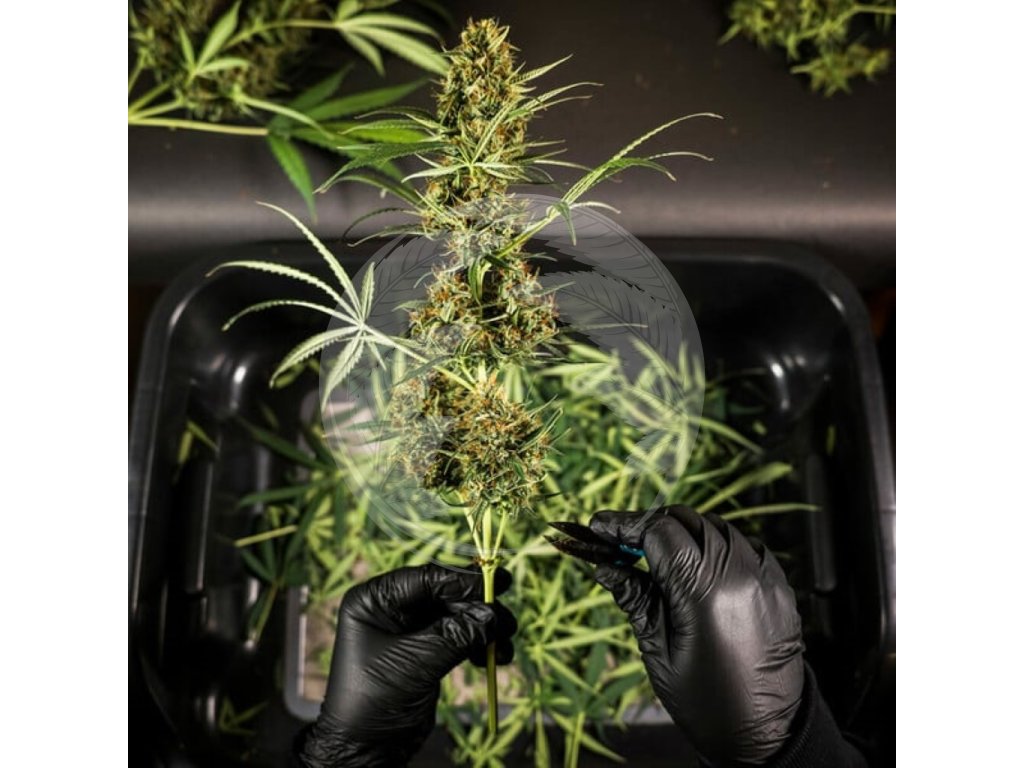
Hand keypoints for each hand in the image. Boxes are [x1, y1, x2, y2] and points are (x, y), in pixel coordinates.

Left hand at [294, 564, 515, 767]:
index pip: (426, 578)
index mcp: (375, 600)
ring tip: (504, 648)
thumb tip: (493, 615)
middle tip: (507, 622)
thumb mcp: (416, 662)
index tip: (497, 584)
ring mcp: (410, 630)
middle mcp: (392, 609)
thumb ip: (456, 634)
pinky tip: (494, 657)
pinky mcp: (426, 651)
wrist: (366, 749)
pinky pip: (458, 637)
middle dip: (478, 610)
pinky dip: (477, 645)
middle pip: (445, 596)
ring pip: (456, 617)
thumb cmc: (375, 700)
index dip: (463, 581)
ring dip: (483, 630)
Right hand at [589, 506, 803, 766]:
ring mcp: (764, 577)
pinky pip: (744, 545)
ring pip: (716, 527)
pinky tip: (698, 569)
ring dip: (683, 533)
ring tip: (657, 558)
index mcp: (703, 591)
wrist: (765, 734)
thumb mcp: (658, 650)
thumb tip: (603, 565)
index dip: (624, 526)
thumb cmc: (705, 701)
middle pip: (686, 520)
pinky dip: (716, 546)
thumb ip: (634, 598)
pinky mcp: (779, 585)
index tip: (599, 528)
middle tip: (622, 545)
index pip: (659, 531)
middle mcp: (739, 574)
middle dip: (650, 525)